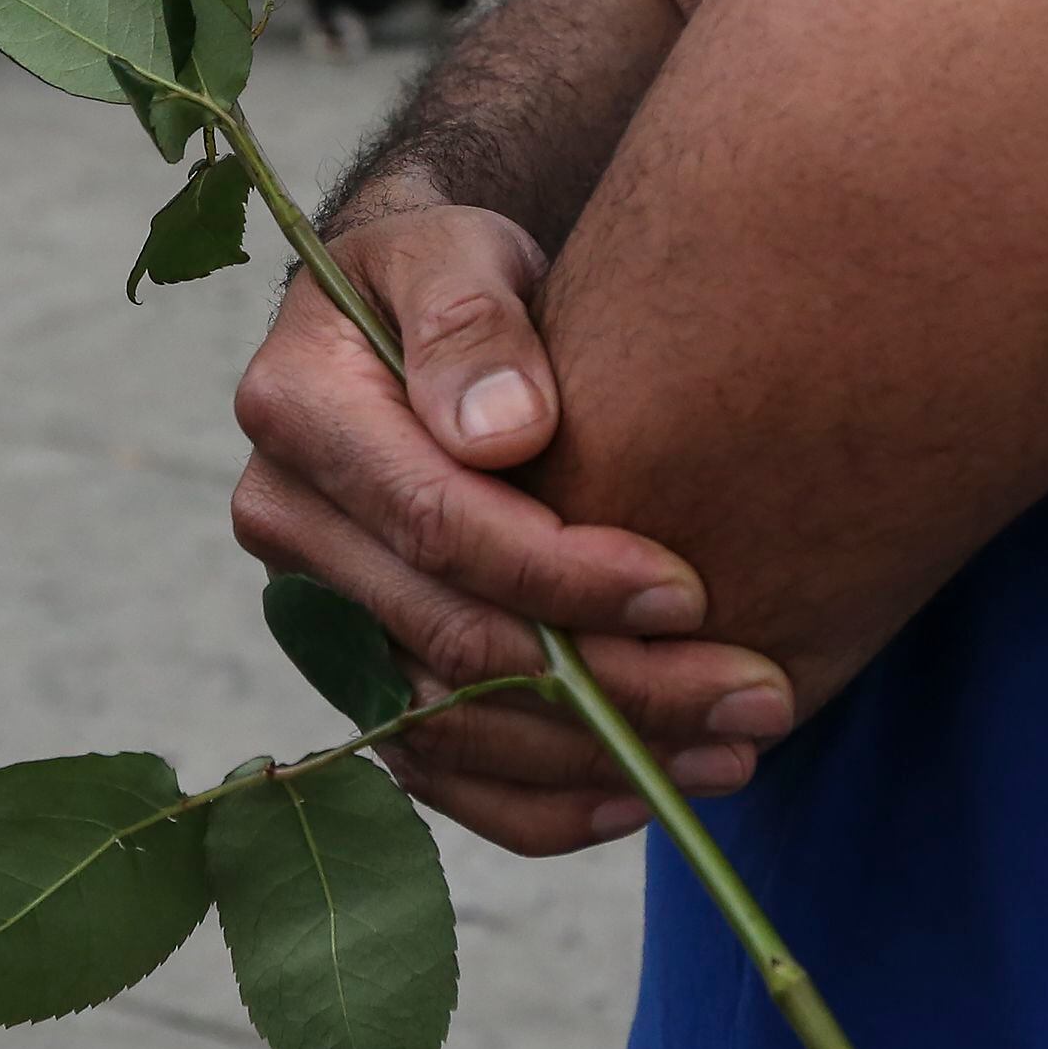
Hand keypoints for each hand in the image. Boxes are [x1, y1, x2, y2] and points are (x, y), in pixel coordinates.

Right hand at [233, 202, 794, 856]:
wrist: (417, 311)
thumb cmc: (456, 270)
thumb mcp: (458, 247)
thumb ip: (471, 317)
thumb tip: (505, 434)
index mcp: (297, 411)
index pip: (434, 525)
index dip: (562, 575)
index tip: (688, 590)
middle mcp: (289, 524)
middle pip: (451, 644)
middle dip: (612, 683)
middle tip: (759, 691)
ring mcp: (316, 610)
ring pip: (450, 729)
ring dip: (595, 756)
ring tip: (735, 747)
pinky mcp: (356, 666)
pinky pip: (439, 770)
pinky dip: (539, 801)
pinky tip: (645, 795)